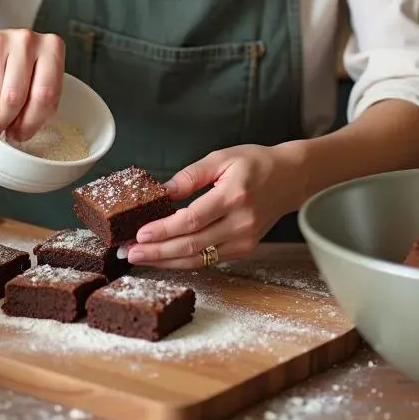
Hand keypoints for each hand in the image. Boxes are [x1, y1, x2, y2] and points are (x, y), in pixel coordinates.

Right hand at [0, 26, 64, 141]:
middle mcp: (27, 40)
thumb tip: (30, 130)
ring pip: (2, 100)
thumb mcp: (31, 75)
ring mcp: (0, 43)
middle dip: (15, 122)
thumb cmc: (5, 65)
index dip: (35, 120)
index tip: (26, 132)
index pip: (48, 94)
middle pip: (21, 98)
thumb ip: (39, 96)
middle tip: (9, 130)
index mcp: (52, 45)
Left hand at [123, 144, 304, 268]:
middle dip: (157, 252)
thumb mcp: (221, 158)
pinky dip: (183, 261)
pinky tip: (163, 258)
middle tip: (128, 252)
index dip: (164, 230)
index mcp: (233, 196)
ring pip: (198, 258)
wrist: (290, 178)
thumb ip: (190, 176)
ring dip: (166, 261)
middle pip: (192, 245)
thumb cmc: (255, 163)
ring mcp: (244, 240)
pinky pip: (209, 259)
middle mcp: (240, 223)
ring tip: (139, 258)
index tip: (139, 234)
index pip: (192, 219)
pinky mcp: (244, 249)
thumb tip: (162, 192)